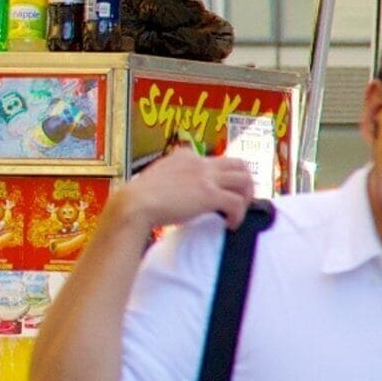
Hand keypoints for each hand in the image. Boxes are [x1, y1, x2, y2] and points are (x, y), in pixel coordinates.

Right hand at [113, 142, 259, 236]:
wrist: (134, 204)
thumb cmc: (138, 197)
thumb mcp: (156, 177)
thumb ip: (171, 178)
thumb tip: (179, 193)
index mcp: (185, 155)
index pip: (216, 160)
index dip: (222, 178)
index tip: (218, 193)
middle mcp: (199, 161)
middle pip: (239, 164)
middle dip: (244, 183)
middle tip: (239, 201)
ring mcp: (206, 177)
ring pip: (245, 179)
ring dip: (247, 197)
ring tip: (238, 213)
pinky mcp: (209, 194)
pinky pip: (237, 203)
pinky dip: (238, 215)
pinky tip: (230, 225)